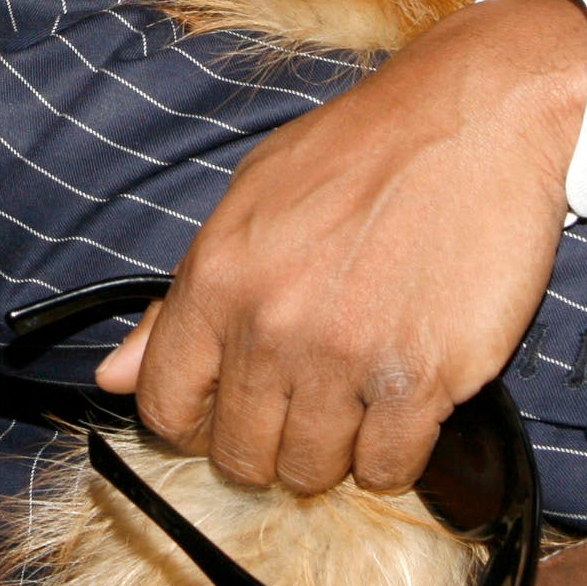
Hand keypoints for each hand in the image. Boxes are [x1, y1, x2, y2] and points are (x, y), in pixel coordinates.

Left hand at [96, 0, 586, 493]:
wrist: (473, 114)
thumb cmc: (360, 148)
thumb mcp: (249, 198)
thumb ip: (180, 299)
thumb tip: (113, 376)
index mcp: (216, 277)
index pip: (163, 405)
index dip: (190, 425)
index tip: (222, 416)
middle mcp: (271, 325)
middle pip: (240, 454)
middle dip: (268, 444)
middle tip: (304, 403)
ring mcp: (346, 358)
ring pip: (313, 471)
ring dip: (333, 449)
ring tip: (356, 395)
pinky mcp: (423, 379)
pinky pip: (389, 469)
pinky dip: (393, 454)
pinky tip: (402, 405)